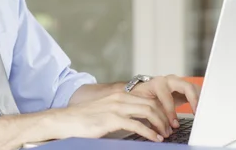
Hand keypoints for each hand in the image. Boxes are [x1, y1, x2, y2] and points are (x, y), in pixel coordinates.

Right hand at [49, 92, 172, 141]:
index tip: (167, 122)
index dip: (161, 110)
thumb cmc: (84, 119)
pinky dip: (149, 132)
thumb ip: (122, 114)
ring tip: (164, 135)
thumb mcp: (107, 112)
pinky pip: (137, 124)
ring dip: (160, 124)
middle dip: (164, 117)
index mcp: (120, 95)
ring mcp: (116, 107)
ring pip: (148, 111)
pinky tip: (154, 139)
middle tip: (169, 129)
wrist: (66, 121)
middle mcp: (120, 98)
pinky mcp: (112, 119)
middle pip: (151, 104)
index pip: (148, 99)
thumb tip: (138, 123)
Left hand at [130, 75, 200, 129]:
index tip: (174, 124)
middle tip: (196, 113)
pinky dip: (199, 100)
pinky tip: (201, 109)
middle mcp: (169, 80)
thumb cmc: (143, 97)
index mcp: (157, 83)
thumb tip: (160, 130)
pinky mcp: (184, 88)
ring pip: (193, 88)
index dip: (170, 111)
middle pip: (186, 86)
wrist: (144, 90)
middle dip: (193, 99)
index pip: (167, 96)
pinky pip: (195, 92)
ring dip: (199, 99)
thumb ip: (152, 115)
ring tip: (202, 112)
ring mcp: (178, 82)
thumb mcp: (143, 104)